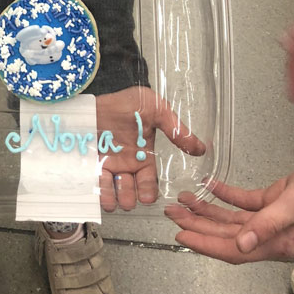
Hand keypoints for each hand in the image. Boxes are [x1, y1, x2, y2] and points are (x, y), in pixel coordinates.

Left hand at [95, 86, 204, 211]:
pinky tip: (103, 197)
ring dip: (115, 198)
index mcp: (144, 156)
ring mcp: (109, 162)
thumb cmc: (128, 101)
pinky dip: (100, 192)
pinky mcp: (92, 160)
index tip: (148, 198)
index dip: (148, 191)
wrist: (102, 91)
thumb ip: (176, 130)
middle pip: (130, 189)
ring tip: (116, 202)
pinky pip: (96, 181)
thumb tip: (200, 148)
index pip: (148, 181)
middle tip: (130, 200)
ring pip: (114, 189)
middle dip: (130, 198)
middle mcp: (127, 163)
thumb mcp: (157, 110)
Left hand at [165, 143, 293, 262]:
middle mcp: (273, 232)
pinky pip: (244, 201)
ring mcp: (273, 217)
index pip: (233, 250)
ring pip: (232, 218)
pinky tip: (211, 184)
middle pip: (227, 234)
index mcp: (277, 241)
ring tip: (185, 199)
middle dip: (198, 224)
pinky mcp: (275, 200)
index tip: (182, 235)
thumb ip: (266, 224)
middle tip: (174, 213)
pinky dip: (226, 193)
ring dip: (208, 208)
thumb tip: (241, 244)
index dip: (205, 243)